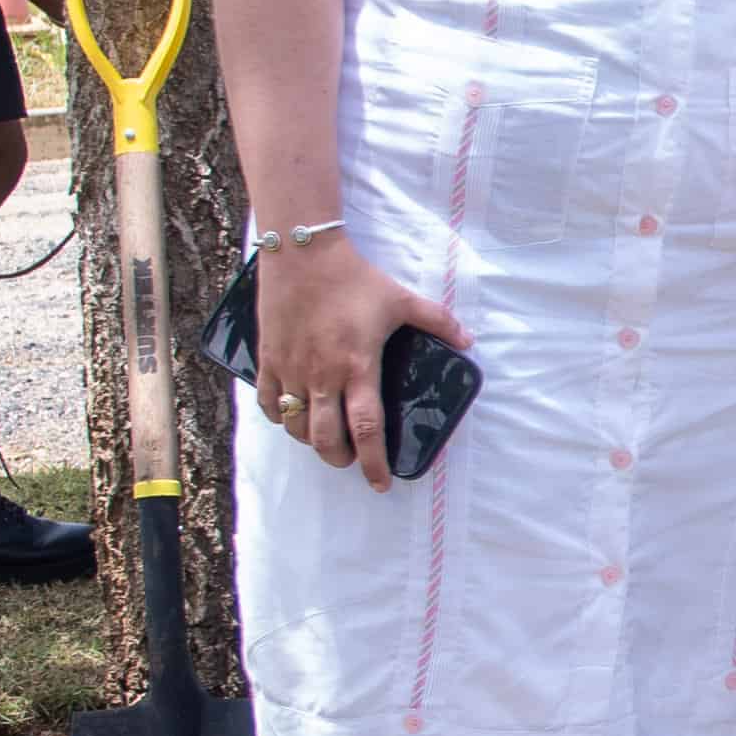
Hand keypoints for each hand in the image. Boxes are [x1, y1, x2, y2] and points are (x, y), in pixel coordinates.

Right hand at [255, 232, 463, 496]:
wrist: (301, 251)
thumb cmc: (353, 277)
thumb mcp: (400, 298)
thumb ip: (437, 321)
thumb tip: (468, 341)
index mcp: (356, 367)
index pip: (366, 429)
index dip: (374, 462)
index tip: (380, 484)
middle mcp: (321, 376)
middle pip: (326, 439)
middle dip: (340, 459)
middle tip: (351, 459)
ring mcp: (291, 369)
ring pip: (295, 426)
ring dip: (311, 441)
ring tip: (325, 437)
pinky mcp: (268, 359)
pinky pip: (269, 403)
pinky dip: (279, 416)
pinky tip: (291, 414)